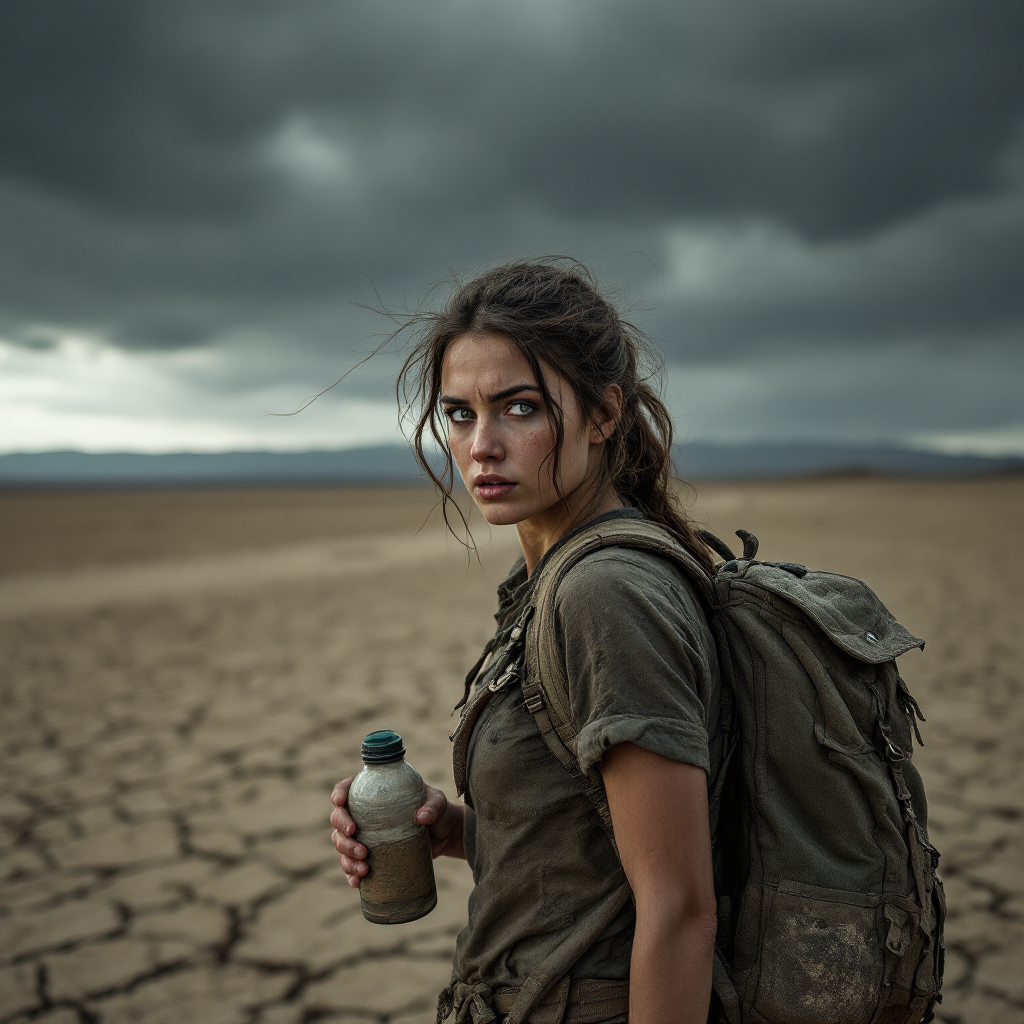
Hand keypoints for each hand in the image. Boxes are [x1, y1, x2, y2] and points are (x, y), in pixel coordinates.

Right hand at [330, 778, 465, 887]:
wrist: (444, 835)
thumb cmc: (439, 811)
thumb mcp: (438, 802)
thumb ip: (432, 806)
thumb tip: (421, 817)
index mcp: (375, 793)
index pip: (347, 788)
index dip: (338, 793)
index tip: (340, 803)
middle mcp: (364, 813)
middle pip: (338, 819)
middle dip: (343, 833)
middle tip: (361, 847)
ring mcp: (365, 835)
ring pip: (341, 844)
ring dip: (346, 857)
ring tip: (364, 867)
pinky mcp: (370, 855)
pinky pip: (352, 865)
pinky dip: (350, 874)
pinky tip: (357, 882)